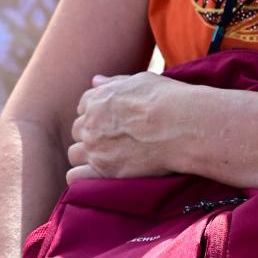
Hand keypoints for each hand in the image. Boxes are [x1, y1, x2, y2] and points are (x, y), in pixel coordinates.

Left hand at [67, 71, 193, 182]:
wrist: (183, 126)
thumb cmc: (167, 100)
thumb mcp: (140, 81)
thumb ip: (114, 83)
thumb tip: (95, 80)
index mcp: (98, 99)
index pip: (84, 107)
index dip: (97, 115)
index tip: (113, 121)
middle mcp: (91, 123)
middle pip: (78, 131)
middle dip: (91, 134)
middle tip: (114, 140)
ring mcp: (95, 148)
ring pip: (75, 153)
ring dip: (87, 155)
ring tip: (108, 158)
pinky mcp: (105, 171)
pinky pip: (75, 177)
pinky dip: (82, 176)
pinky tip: (97, 174)